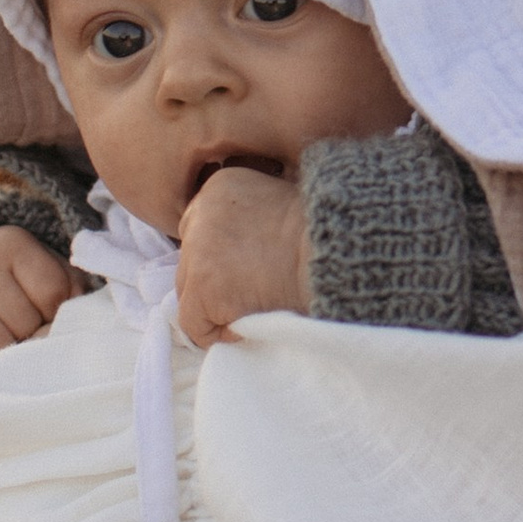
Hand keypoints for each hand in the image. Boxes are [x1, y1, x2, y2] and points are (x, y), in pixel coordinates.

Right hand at [0, 225, 81, 372]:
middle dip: (36, 334)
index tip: (50, 308)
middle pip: (27, 325)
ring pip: (0, 350)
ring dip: (12, 356)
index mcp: (10, 243)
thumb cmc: (21, 282)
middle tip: (29, 327)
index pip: (54, 294)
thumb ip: (75, 293)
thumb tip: (77, 328)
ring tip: (11, 340)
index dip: (60, 311)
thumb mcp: (53, 272)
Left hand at [176, 168, 309, 347]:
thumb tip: (236, 260)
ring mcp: (197, 251)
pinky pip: (194, 326)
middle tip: (252, 293)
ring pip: (189, 294)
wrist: (332, 251)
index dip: (222, 259)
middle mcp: (200, 213)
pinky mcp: (201, 287)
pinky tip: (248, 326)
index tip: (248, 271)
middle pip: (189, 263)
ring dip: (219, 308)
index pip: (200, 231)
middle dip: (217, 284)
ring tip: (256, 308)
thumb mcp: (278, 207)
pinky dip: (219, 334)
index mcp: (219, 187)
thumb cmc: (322, 236)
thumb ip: (248, 222)